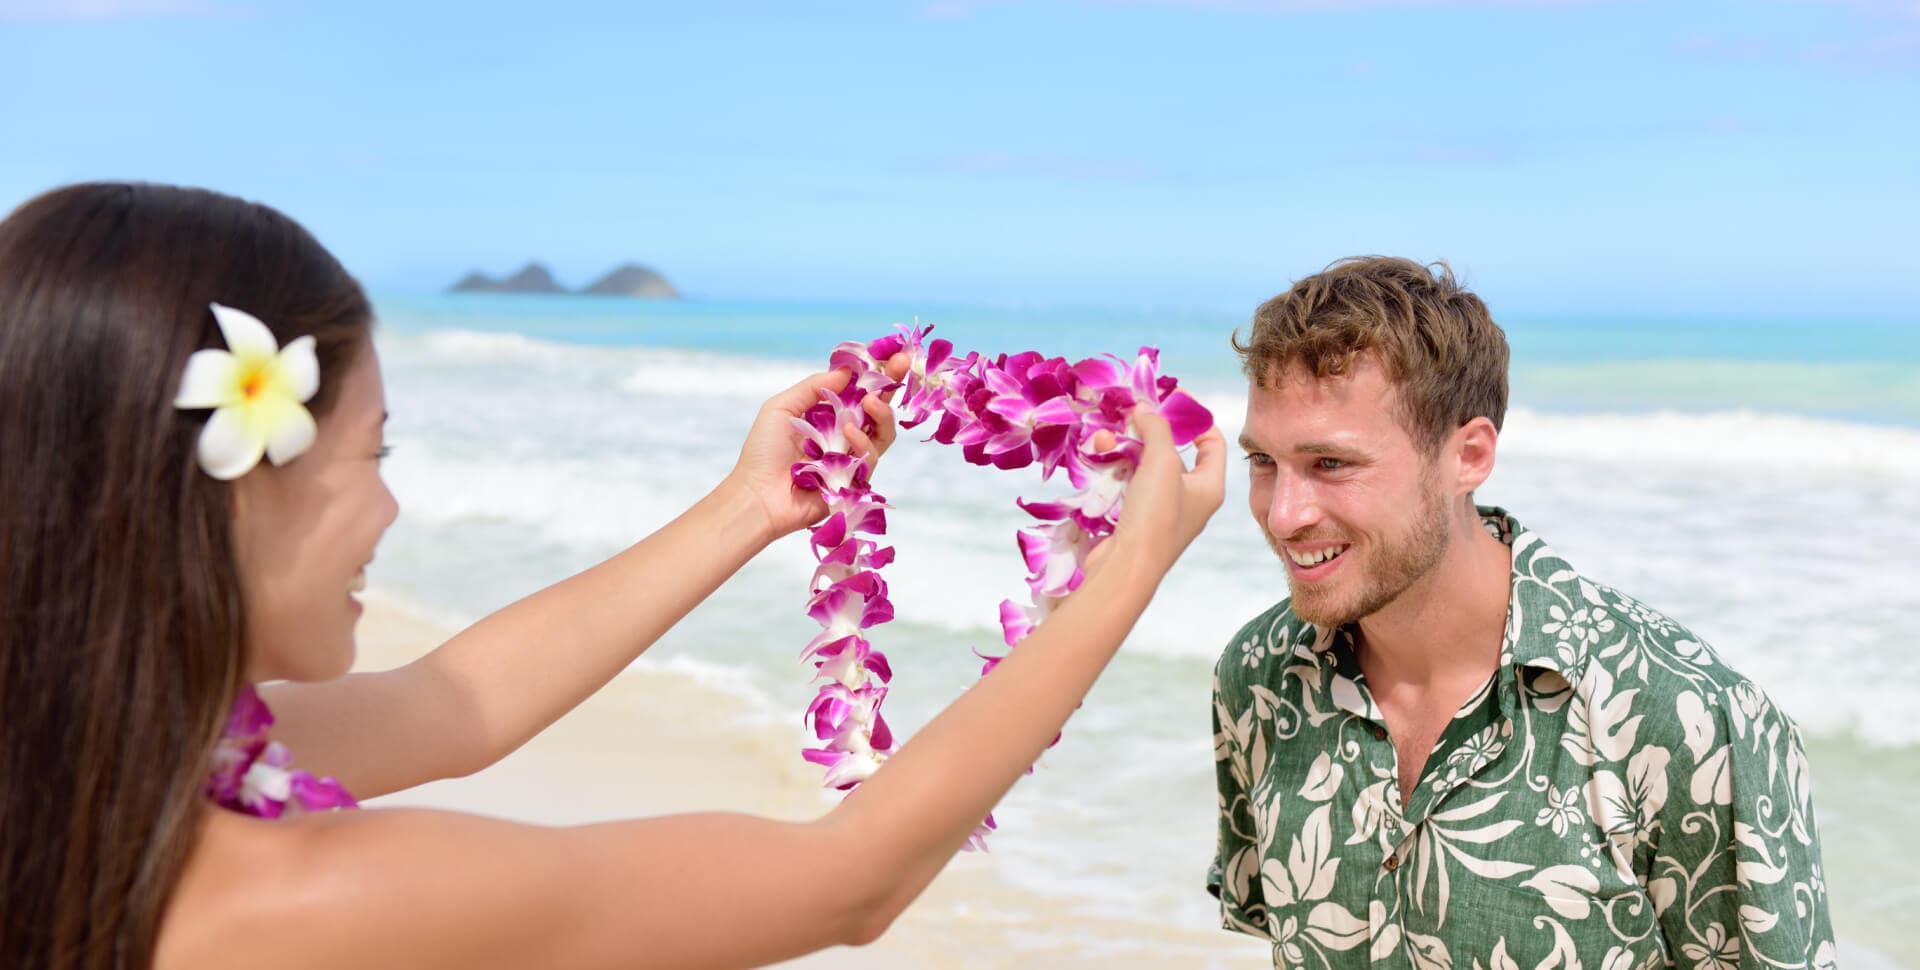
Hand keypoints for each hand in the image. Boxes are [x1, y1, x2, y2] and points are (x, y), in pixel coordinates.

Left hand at [723, 356, 909, 542]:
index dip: (875, 372)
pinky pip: (870, 457)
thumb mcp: (782, 407)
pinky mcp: (856, 480)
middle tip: (901, 363)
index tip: (891, 352)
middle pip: (878, 407)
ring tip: (871, 401)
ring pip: (883, 432)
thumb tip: (847, 370)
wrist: (758, 496)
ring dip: (881, 412)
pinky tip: (849, 434)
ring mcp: (851, 457)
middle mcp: (843, 434)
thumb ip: (814, 387)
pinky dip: (862, 442)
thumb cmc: (763, 452)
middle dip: (891, 383)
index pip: (857, 389)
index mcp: (827, 414)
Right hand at [1091, 410, 1225, 577]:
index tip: (1173, 399)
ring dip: (1125, 448)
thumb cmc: (1155, 516)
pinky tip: (1097, 456)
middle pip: (1173, 452)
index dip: (1196, 418)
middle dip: (1149, 431)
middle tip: (1130, 413)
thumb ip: (1156, 429)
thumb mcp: (1162, 463)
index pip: (1213, 443)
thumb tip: (1145, 408)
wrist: (1126, 568)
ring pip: (1144, 467)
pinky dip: (1114, 468)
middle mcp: (1190, 499)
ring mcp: (1161, 511)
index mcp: (1209, 487)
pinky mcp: (1135, 519)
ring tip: (1104, 436)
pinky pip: (1127, 483)